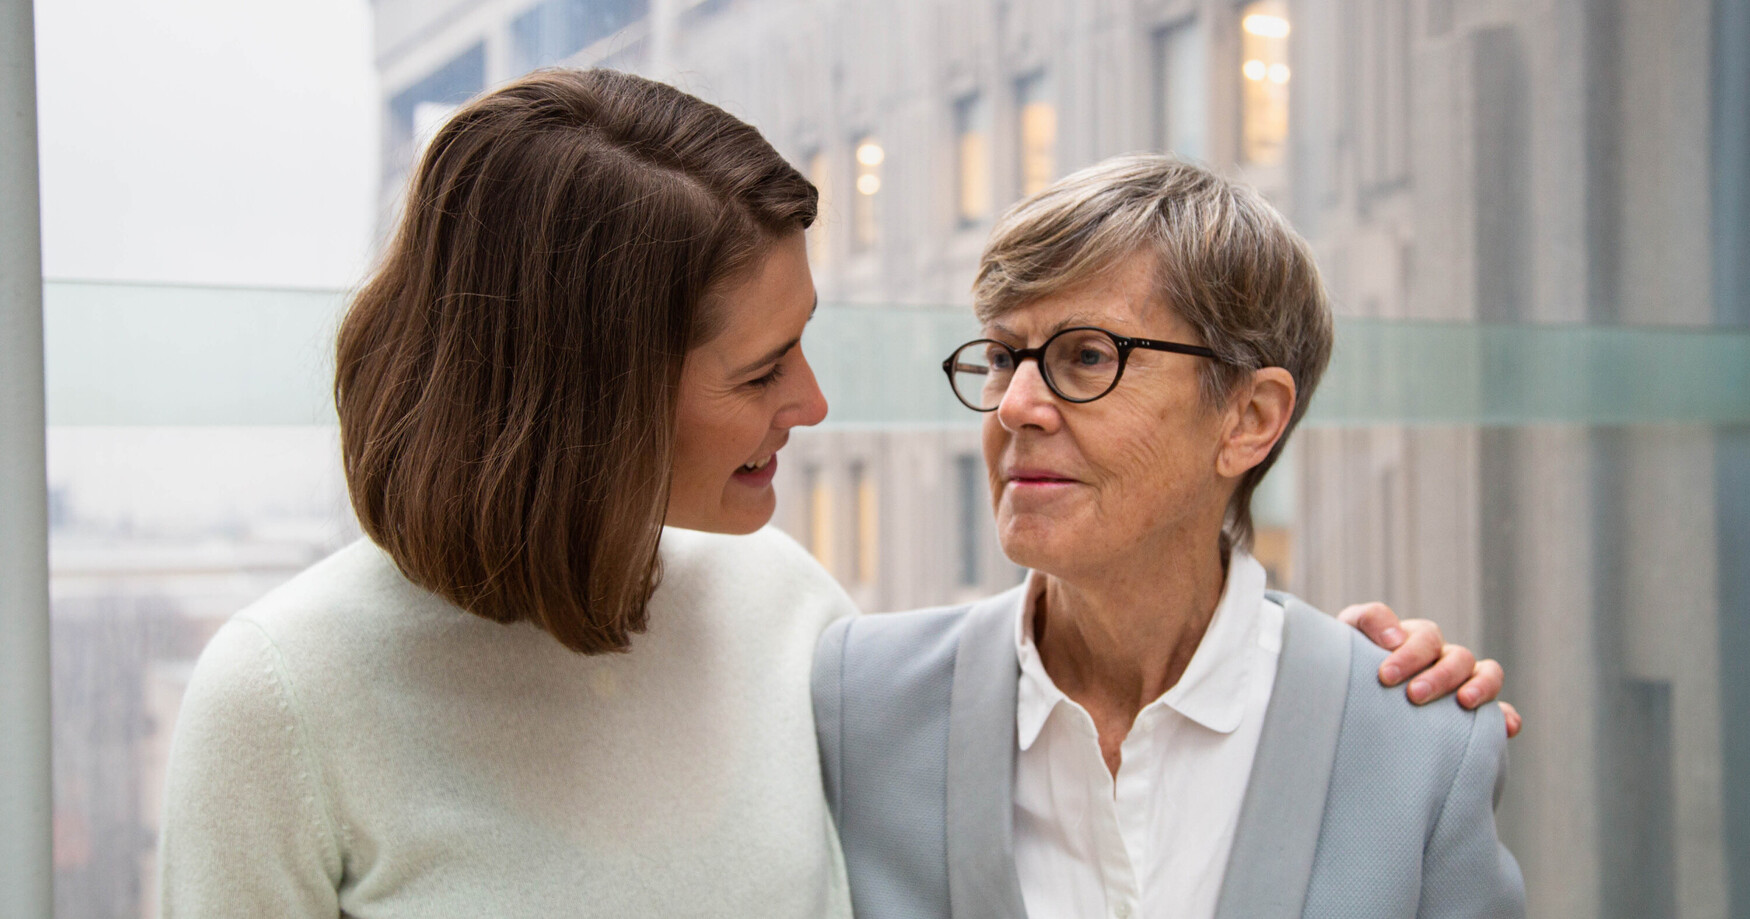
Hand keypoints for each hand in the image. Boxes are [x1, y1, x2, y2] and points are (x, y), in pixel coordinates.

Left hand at [1337, 602, 1521, 737]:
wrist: (1350, 697)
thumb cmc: (1351, 663)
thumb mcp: (1350, 635)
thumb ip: (1368, 620)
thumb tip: (1394, 637)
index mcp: (1418, 639)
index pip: (1426, 638)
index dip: (1410, 654)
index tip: (1385, 676)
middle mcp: (1444, 659)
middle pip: (1459, 657)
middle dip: (1439, 675)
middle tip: (1414, 695)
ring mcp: (1463, 684)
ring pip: (1488, 674)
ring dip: (1481, 687)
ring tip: (1464, 702)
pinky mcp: (1474, 716)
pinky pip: (1501, 712)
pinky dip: (1506, 716)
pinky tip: (1507, 727)